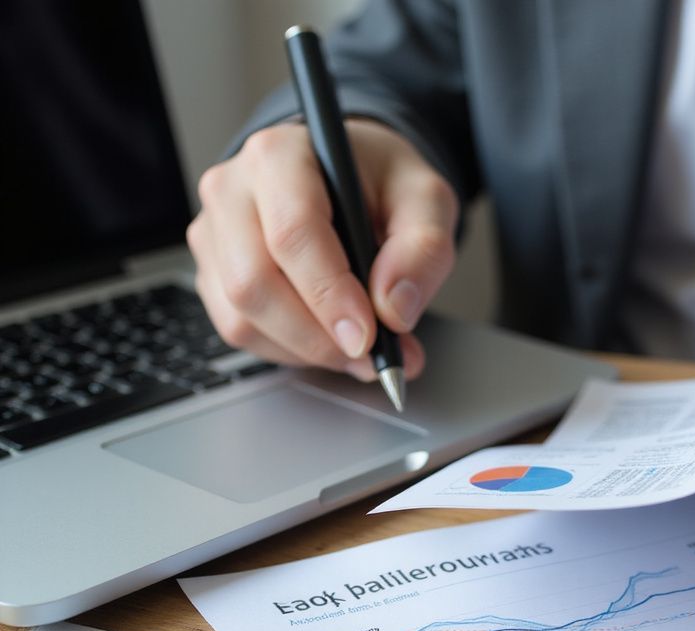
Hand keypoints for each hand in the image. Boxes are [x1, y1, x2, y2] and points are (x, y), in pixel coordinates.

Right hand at [186, 119, 458, 379]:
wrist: (349, 180)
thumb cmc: (382, 184)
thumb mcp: (427, 201)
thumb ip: (423, 250)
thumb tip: (393, 310)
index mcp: (281, 156)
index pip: (292, 234)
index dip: (330, 294)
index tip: (368, 335)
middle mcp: (232, 191)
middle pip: (254, 283)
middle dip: (317, 336)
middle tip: (370, 355)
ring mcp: (215, 235)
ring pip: (242, 317)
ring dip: (307, 349)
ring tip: (359, 349)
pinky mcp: (213, 273)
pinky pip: (241, 331)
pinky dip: (289, 351)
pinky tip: (327, 340)